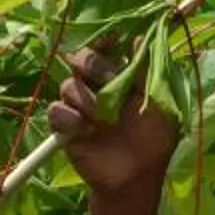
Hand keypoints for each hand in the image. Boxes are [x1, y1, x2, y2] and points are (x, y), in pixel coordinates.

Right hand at [47, 44, 179, 195]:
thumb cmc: (153, 141)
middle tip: (108, 81)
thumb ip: (149, 71)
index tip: (108, 39)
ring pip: (68, 85)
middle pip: (81, 59)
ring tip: (102, 119)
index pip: (106, 48)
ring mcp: (79, 107)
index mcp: (120, 77)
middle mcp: (97, 87)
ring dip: (85, 98)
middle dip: (92, 65)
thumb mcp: (160, 103)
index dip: (104, 40)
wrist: (133, 178)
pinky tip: (86, 131)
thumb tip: (142, 36)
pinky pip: (55, 111)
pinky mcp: (64, 127)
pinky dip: (68, 118)